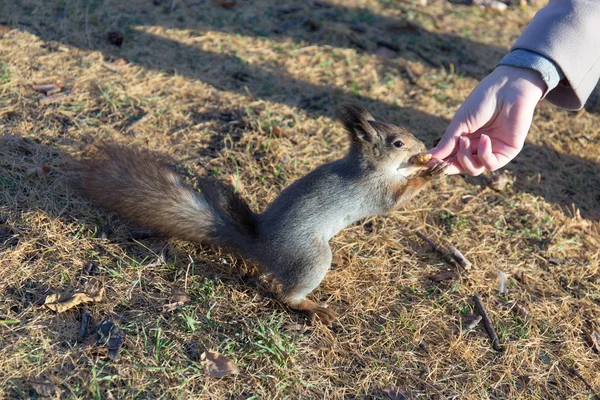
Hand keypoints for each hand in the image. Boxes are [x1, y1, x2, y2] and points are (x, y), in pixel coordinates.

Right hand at [428, 65, 545, 174]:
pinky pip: (491, 165)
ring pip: (474, 170)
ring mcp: (492, 151)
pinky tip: (485, 138)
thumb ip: (447, 142)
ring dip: (465, 158)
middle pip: (460, 168)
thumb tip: (429, 158)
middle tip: (441, 160)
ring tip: (464, 140)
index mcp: (464, 139)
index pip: (450, 158)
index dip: (440, 163)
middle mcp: (477, 148)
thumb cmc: (483, 100)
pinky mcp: (507, 152)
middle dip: (450, 166)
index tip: (428, 163)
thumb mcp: (460, 122)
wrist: (508, 88)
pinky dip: (484, 155)